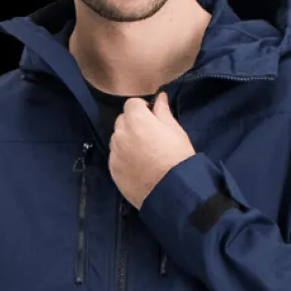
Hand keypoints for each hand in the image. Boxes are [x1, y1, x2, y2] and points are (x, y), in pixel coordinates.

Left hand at [109, 91, 195, 209]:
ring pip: (116, 139)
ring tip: (142, 153)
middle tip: (148, 136)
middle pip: (122, 120)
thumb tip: (160, 97)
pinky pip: (115, 157)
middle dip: (132, 123)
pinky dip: (123, 157)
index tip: (151, 117)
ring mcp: (115, 153)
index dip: (142, 109)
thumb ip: (163, 112)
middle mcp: (121, 134)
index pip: (132, 104)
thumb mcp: (176, 131)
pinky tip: (137, 166)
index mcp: (136, 120)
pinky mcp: (113, 170)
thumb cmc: (178, 158)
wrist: (172, 192)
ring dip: (126, 140)